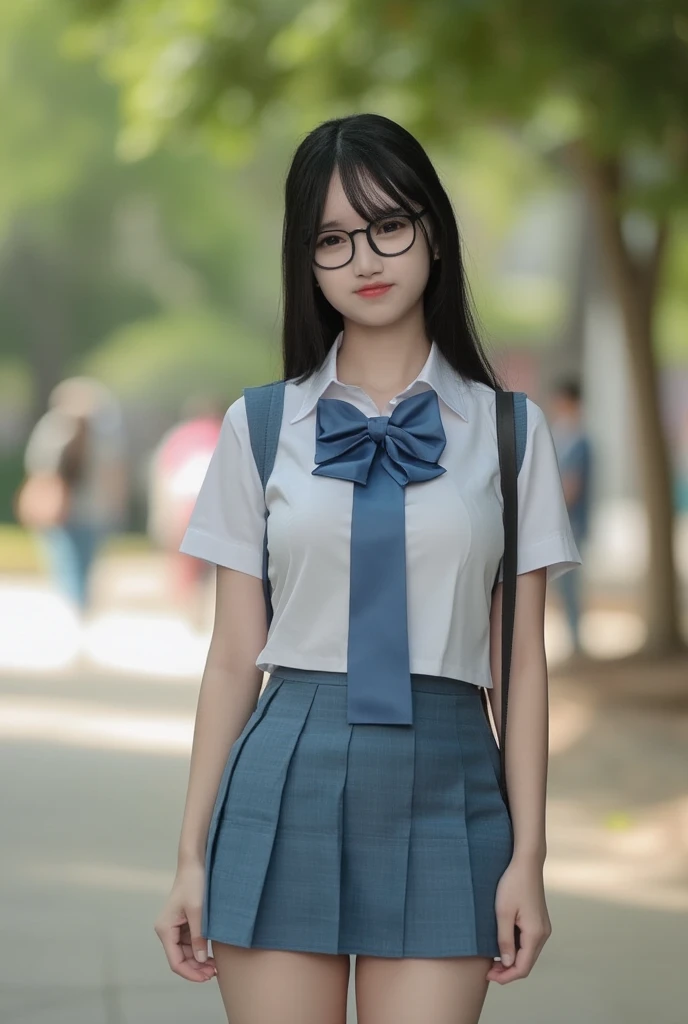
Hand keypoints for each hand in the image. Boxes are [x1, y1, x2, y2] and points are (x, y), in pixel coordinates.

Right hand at [154, 862, 216, 982]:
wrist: (195, 863)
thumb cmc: (194, 884)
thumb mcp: (198, 911)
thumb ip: (198, 936)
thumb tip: (200, 961)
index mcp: (165, 929)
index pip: (175, 961)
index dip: (190, 973)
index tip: (206, 977)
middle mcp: (167, 930)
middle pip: (180, 959)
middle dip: (196, 968)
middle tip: (214, 973)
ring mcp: (175, 927)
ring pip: (186, 952)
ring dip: (199, 961)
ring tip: (215, 966)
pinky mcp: (184, 923)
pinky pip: (190, 942)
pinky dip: (200, 950)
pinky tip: (212, 954)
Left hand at [485, 855, 551, 984]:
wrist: (526, 863)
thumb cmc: (512, 884)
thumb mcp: (503, 913)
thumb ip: (505, 940)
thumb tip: (507, 964)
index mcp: (535, 934)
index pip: (522, 968)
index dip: (505, 976)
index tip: (488, 976)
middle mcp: (543, 934)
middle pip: (527, 963)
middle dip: (508, 971)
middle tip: (488, 970)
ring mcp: (543, 927)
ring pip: (529, 954)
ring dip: (513, 961)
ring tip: (493, 960)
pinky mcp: (539, 921)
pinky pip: (529, 943)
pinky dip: (517, 950)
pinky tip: (503, 946)